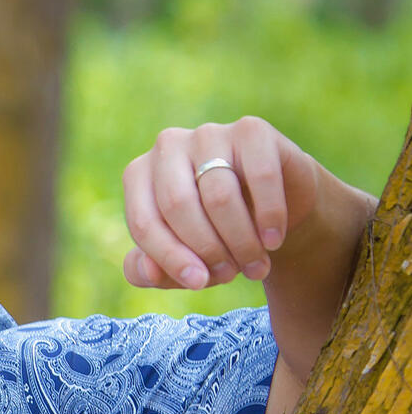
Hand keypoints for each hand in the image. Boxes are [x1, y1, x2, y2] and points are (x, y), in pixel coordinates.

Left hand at [121, 116, 319, 289]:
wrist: (273, 210)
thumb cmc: (215, 236)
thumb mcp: (181, 260)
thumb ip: (152, 271)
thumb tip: (148, 273)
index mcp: (138, 175)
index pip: (144, 221)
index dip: (170, 258)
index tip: (198, 283)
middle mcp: (167, 146)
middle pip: (178, 206)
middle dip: (208, 250)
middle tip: (231, 275)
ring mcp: (208, 134)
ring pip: (219, 196)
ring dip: (241, 242)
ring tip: (256, 267)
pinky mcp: (251, 130)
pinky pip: (260, 176)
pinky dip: (269, 215)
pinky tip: (274, 240)